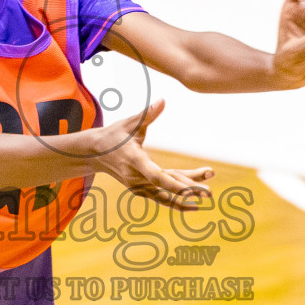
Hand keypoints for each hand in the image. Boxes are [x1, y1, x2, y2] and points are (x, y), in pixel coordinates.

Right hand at [90, 100, 212, 211]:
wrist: (94, 153)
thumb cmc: (114, 135)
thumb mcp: (129, 123)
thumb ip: (147, 114)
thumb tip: (163, 100)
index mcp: (134, 160)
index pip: (156, 176)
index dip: (173, 185)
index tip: (190, 191)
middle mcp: (136, 177)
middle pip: (166, 185)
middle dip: (189, 188)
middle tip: (209, 192)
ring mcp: (137, 186)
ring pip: (166, 192)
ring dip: (187, 194)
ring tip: (208, 194)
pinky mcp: (140, 189)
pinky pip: (161, 196)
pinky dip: (177, 201)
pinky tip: (194, 204)